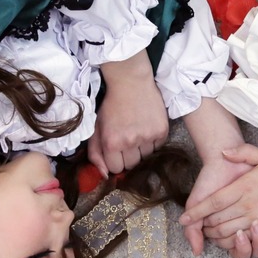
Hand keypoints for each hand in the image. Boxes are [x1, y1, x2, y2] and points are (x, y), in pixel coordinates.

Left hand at [90, 56, 168, 175]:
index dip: (115, 160)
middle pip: (132, 165)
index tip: (116, 150)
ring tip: (137, 132)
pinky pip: (158, 147)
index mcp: (112, 143)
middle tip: (127, 139)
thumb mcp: (96, 128)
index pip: (115, 169)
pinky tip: (147, 127)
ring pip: (146, 158)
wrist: (131, 82)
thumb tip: (104, 174)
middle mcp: (130, 142)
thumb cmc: (111, 105)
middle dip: (129, 156)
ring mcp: (148, 137)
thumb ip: (95, 153)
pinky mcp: (162, 131)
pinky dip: (153, 141)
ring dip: (141, 149)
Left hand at [178, 145, 257, 257]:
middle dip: (204, 224)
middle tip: (199, 222)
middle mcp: (248, 205)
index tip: (184, 218)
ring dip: (215, 234)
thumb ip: (242, 152)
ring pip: (227, 232)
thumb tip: (224, 152)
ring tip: (211, 230)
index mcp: (244, 187)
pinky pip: (243, 240)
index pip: (214, 203)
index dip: (197, 212)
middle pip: (217, 220)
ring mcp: (257, 220)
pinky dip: (231, 241)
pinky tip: (228, 237)